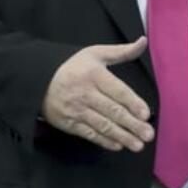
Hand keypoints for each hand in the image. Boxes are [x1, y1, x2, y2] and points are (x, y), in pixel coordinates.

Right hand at [41, 37, 153, 151]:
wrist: (39, 80)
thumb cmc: (74, 67)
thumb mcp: (96, 54)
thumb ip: (122, 51)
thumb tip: (143, 41)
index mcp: (94, 74)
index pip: (117, 91)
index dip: (132, 103)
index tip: (145, 114)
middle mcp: (85, 93)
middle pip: (112, 111)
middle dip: (132, 124)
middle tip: (148, 135)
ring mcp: (75, 110)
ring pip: (102, 125)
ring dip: (122, 136)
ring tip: (138, 145)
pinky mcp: (68, 123)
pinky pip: (89, 134)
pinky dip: (104, 141)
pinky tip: (118, 145)